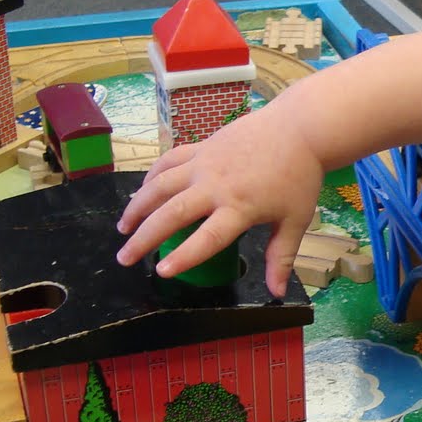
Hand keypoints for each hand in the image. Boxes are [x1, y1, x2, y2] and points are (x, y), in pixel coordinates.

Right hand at [114, 103, 324, 296]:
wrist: (298, 128)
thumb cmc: (298, 177)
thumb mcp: (294, 220)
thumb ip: (281, 257)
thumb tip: (277, 293)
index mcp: (240, 207)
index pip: (207, 237)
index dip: (183, 256)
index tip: (160, 271)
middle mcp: (215, 185)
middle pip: (172, 213)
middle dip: (144, 237)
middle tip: (124, 258)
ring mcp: (204, 163)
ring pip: (160, 185)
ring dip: (138, 207)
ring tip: (122, 229)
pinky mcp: (200, 146)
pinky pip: (168, 162)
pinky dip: (151, 177)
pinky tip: (142, 192)